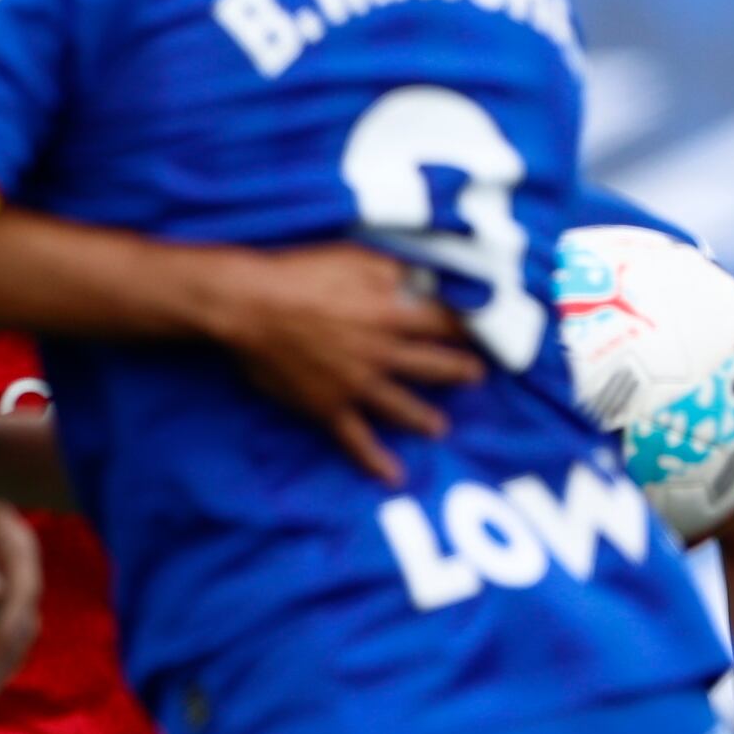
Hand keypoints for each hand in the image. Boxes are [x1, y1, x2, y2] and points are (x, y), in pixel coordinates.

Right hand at [197, 242, 483, 487]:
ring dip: (425, 419)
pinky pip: (355, 439)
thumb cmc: (299, 274)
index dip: (466, 326)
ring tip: (439, 428)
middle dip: (458, 371)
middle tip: (476, 377)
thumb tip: (422, 278)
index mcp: (391, 315)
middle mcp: (381, 354)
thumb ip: (393, 269)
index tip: (483, 330)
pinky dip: (374, 460)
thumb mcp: (354, 256)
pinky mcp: (328, 407)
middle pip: (432, 366)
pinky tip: (392, 476)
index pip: (443, 323)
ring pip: (402, 407)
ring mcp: (356, 385)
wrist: (250, 307)